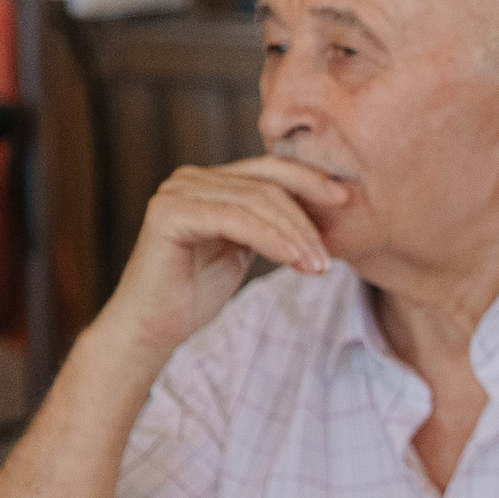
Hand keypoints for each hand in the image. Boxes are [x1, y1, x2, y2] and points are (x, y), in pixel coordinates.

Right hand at [99, 156, 350, 352]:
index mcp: (210, 182)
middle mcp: (191, 178)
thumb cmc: (197, 292)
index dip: (309, 180)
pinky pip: (234, 219)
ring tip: (318, 266)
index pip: (269, 171)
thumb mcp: (244, 249)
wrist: (153, 326)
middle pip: (266, 184)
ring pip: (255, 201)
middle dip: (306, 218)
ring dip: (294, 234)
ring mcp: (177, 191)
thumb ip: (269, 224)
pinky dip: (270, 238)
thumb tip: (319, 209)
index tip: (344, 200)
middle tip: (331, 253)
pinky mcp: (169, 212)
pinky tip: (294, 260)